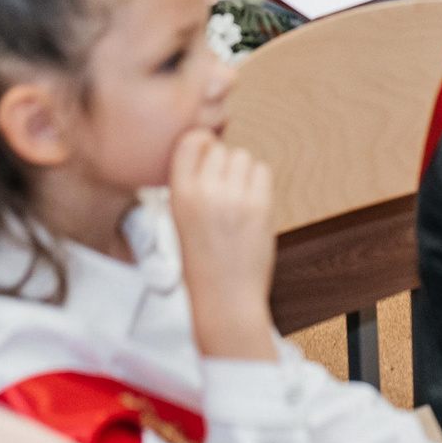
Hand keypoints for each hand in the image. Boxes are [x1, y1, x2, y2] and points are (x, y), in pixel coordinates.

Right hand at [167, 129, 277, 362]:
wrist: (225, 300)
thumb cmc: (203, 264)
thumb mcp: (180, 222)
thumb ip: (192, 188)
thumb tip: (211, 152)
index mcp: (178, 196)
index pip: (189, 142)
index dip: (202, 143)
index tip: (207, 155)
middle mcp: (204, 193)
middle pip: (220, 148)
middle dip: (224, 163)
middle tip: (226, 188)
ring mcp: (233, 199)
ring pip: (243, 157)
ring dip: (243, 172)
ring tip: (239, 197)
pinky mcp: (259, 207)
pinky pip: (262, 171)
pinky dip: (259, 182)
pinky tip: (253, 202)